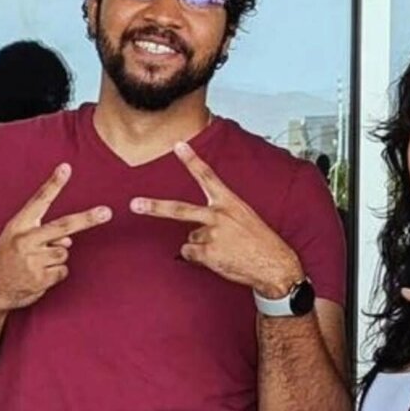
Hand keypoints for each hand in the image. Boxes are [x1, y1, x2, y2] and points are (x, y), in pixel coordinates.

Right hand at [0, 163, 111, 313]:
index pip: (39, 201)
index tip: (66, 168)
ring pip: (64, 252)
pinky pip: (62, 271)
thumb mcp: (15, 239)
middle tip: (106, 212)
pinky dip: (55, 275)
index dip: (53, 184)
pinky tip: (39, 277)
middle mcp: (25, 240)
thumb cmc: (6, 260)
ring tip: (37, 265)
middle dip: (87, 219)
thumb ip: (42, 234)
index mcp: (18, 226)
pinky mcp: (40, 279)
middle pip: (64, 226)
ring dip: (57, 259)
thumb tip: (69, 242)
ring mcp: (33, 260)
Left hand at [130, 141, 303, 296]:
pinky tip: (219, 259)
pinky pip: (191, 254)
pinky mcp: (208, 255)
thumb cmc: (260, 241)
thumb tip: (195, 230)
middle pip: (179, 210)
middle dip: (154, 207)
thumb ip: (220, 215)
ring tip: (223, 249)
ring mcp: (212, 236)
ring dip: (202, 246)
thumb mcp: (244, 217)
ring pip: (190, 238)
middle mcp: (218, 216)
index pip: (208, 176)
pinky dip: (200, 259)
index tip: (178, 145)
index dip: (192, 161)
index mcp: (230, 202)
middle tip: (134, 205)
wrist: (274, 265)